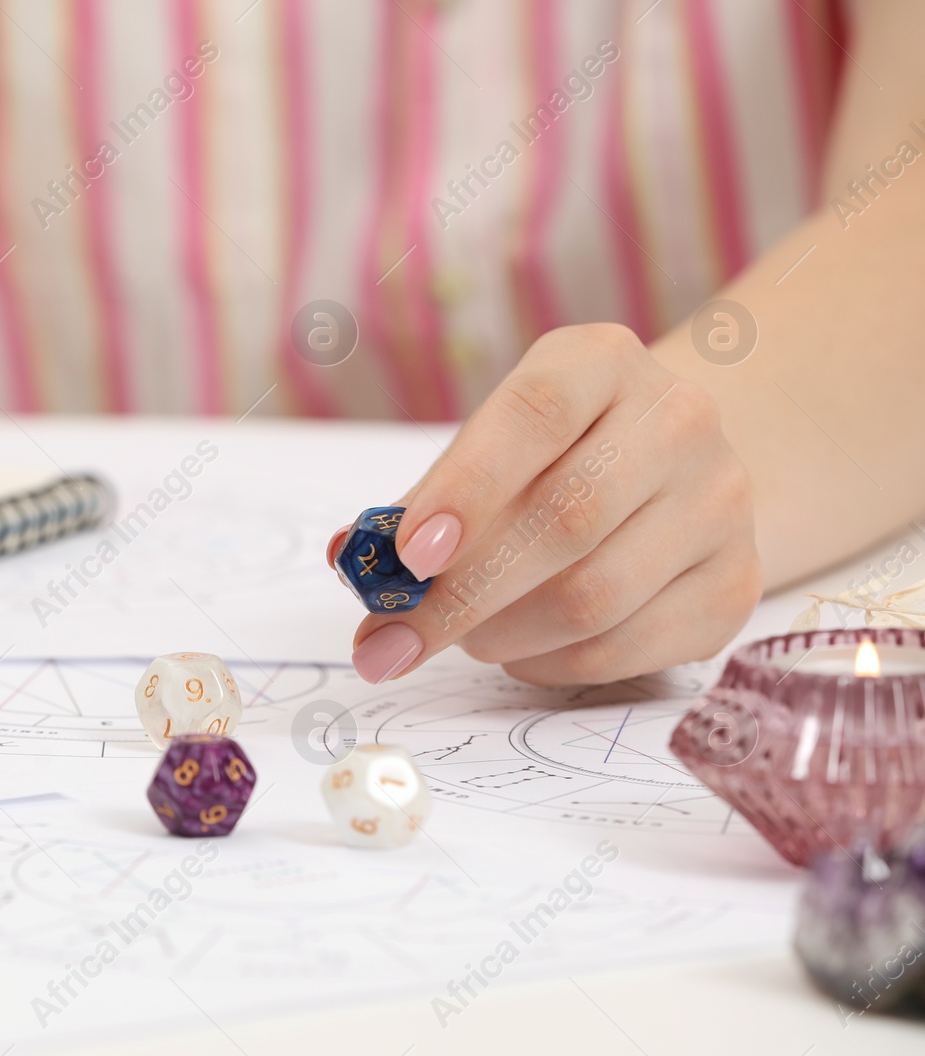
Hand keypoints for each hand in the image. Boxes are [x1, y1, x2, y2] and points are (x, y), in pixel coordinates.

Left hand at [329, 324, 762, 685]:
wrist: (675, 469)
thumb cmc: (552, 457)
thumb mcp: (490, 445)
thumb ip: (423, 498)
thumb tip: (351, 557)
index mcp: (602, 363)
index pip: (534, 414)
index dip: (466, 487)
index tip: (405, 556)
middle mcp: (677, 421)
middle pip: (565, 520)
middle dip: (459, 595)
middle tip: (388, 642)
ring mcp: (720, 503)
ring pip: (594, 596)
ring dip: (501, 634)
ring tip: (460, 635)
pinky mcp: (734, 584)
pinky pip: (626, 648)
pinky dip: (549, 663)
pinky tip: (517, 649)